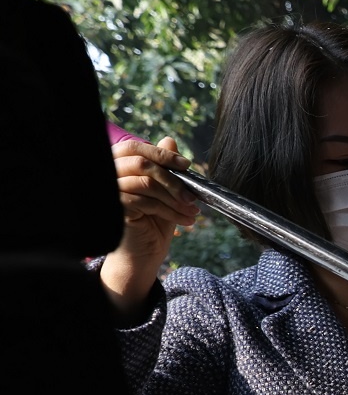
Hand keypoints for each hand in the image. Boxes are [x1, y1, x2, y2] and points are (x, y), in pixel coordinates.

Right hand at [99, 136, 197, 317]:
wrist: (143, 255)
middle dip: (172, 178)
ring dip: (175, 198)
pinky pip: (144, 201)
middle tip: (192, 195)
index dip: (162, 153)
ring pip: (146, 183)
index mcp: (117, 167)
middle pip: (141, 162)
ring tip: (192, 211)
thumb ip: (164, 167)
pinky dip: (169, 211)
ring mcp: (108, 192)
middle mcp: (107, 175)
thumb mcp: (164, 191)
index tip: (187, 166)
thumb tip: (170, 139)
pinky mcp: (114, 209)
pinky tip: (184, 221)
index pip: (135, 147)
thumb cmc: (152, 222)